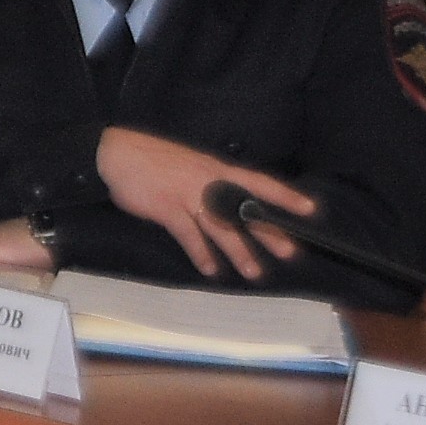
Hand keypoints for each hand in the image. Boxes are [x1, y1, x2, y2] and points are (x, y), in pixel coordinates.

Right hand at [99, 130, 314, 279]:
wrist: (114, 152)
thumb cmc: (151, 158)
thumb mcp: (188, 163)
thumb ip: (209, 181)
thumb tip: (226, 201)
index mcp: (216, 169)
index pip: (259, 182)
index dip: (285, 195)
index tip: (310, 209)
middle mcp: (208, 183)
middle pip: (245, 210)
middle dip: (268, 232)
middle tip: (290, 252)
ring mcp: (188, 196)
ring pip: (221, 227)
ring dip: (239, 251)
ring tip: (253, 272)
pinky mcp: (167, 208)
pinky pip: (189, 235)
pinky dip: (200, 253)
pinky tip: (210, 268)